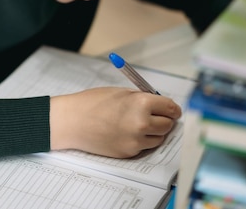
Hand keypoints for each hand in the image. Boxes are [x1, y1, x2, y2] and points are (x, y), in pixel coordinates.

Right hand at [49, 87, 181, 157]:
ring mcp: (135, 141)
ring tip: (138, 124)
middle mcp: (142, 124)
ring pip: (158, 139)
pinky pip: (143, 147)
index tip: (173, 110)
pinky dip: (139, 140)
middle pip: (168, 125)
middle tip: (156, 116)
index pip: (171, 108)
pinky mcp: (128, 152)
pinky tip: (125, 132)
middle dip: (164, 120)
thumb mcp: (121, 93)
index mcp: (142, 104)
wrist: (72, 121)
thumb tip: (160, 106)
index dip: (173, 109)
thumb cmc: (92, 103)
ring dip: (153, 132)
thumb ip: (142, 99)